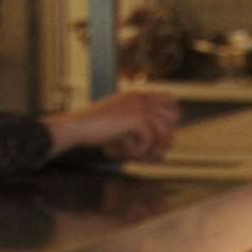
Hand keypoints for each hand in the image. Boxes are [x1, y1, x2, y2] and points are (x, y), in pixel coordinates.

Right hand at [43, 92, 180, 161]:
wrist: (76, 127)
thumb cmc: (96, 130)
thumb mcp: (123, 125)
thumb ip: (144, 131)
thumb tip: (167, 147)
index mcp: (139, 95)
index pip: (171, 101)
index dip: (171, 120)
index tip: (158, 136)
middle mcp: (143, 98)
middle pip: (175, 118)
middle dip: (164, 137)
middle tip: (146, 152)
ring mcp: (142, 107)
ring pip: (165, 133)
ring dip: (150, 150)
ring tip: (132, 155)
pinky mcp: (138, 118)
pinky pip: (149, 141)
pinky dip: (136, 151)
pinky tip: (118, 151)